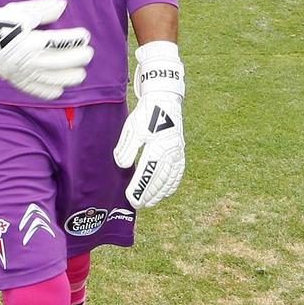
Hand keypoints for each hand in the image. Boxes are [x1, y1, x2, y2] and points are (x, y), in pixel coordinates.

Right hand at [0, 0, 93, 100]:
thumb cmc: (0, 19)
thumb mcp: (22, 11)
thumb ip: (45, 10)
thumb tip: (63, 5)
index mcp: (29, 39)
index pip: (60, 42)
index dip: (76, 39)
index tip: (85, 35)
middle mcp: (27, 59)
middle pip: (61, 63)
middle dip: (79, 58)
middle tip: (89, 53)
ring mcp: (21, 72)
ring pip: (53, 80)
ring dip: (71, 77)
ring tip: (81, 73)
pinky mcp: (16, 80)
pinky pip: (37, 91)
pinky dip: (52, 91)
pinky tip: (61, 87)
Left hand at [112, 40, 185, 208]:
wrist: (165, 99)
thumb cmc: (147, 114)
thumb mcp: (133, 128)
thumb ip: (127, 148)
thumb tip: (123, 166)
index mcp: (157, 146)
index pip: (147, 173)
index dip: (139, 188)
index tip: (130, 198)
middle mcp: (170, 152)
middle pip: (159, 179)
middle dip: (148, 194)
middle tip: (138, 205)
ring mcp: (177, 152)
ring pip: (170, 177)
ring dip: (160, 192)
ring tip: (151, 202)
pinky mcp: (180, 151)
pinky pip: (178, 172)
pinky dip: (172, 184)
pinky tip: (166, 191)